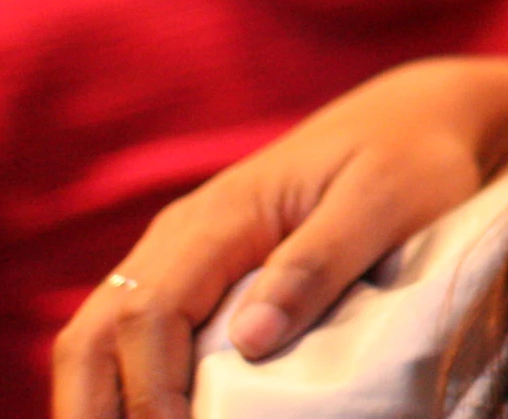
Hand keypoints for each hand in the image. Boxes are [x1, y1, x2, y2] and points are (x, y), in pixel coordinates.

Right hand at [51, 56, 507, 418]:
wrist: (413, 119)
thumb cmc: (410, 158)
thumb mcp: (384, 200)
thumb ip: (319, 262)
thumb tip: (251, 340)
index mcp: (221, 216)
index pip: (149, 314)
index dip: (153, 391)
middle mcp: (181, 234)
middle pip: (95, 332)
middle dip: (96, 407)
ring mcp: (180, 252)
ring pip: (96, 336)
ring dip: (101, 400)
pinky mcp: (196, 273)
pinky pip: (130, 334)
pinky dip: (126, 383)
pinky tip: (151, 416)